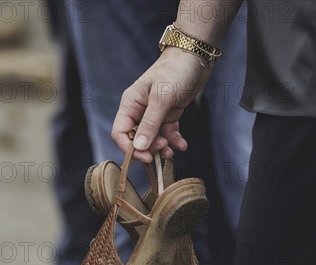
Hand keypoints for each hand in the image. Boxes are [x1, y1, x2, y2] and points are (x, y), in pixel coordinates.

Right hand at [111, 47, 212, 162]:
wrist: (195, 56)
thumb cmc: (175, 70)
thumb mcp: (162, 97)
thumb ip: (150, 123)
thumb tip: (138, 147)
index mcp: (130, 104)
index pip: (120, 132)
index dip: (129, 148)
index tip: (145, 156)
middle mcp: (139, 110)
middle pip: (136, 139)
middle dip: (148, 148)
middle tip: (163, 148)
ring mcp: (154, 113)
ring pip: (152, 139)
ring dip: (161, 147)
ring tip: (172, 150)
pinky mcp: (168, 114)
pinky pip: (167, 133)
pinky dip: (173, 141)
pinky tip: (182, 145)